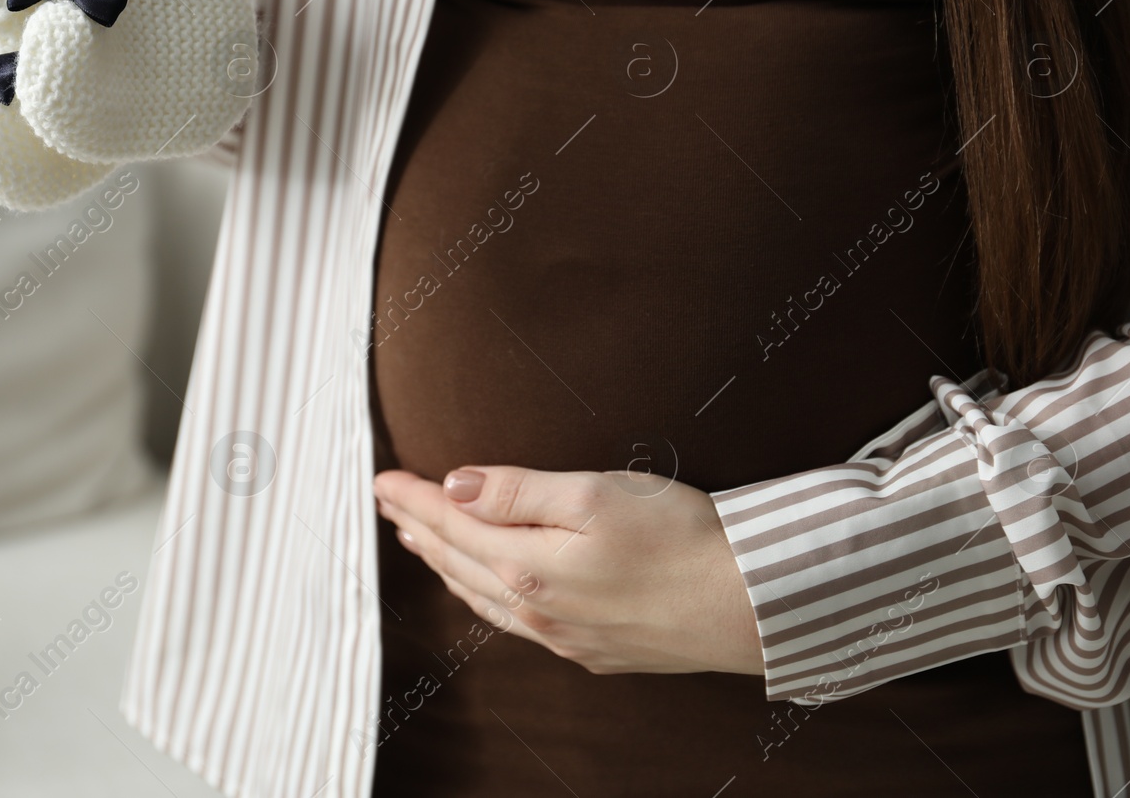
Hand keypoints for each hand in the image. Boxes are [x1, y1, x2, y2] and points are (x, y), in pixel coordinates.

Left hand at [372, 464, 763, 675]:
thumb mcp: (594, 493)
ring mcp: (564, 636)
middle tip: (389, 503)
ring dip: (446, 564)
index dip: (414, 497)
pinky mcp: (594, 650)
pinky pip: (515, 623)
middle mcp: (537, 610)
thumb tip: (454, 486)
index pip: (453, 524)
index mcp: (529, 567)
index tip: (380, 479)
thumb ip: (517, 491)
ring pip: (482, 598)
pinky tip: (486, 588)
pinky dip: (483, 596)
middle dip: (419, 529)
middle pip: (458, 563)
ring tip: (421, 539)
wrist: (749, 604)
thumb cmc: (681, 538)